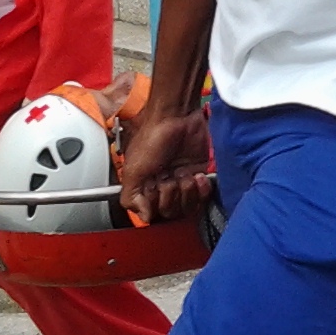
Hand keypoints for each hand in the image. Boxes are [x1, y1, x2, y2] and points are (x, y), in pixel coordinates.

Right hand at [119, 105, 213, 223]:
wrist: (176, 117)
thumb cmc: (152, 137)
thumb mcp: (134, 169)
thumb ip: (131, 197)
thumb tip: (143, 217)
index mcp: (145, 187)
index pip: (152, 214)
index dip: (156, 205)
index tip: (155, 189)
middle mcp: (164, 186)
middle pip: (171, 212)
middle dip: (171, 197)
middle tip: (168, 179)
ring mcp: (183, 181)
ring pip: (188, 206)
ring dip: (187, 192)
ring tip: (183, 175)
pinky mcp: (200, 174)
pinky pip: (204, 195)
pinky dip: (202, 189)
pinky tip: (198, 176)